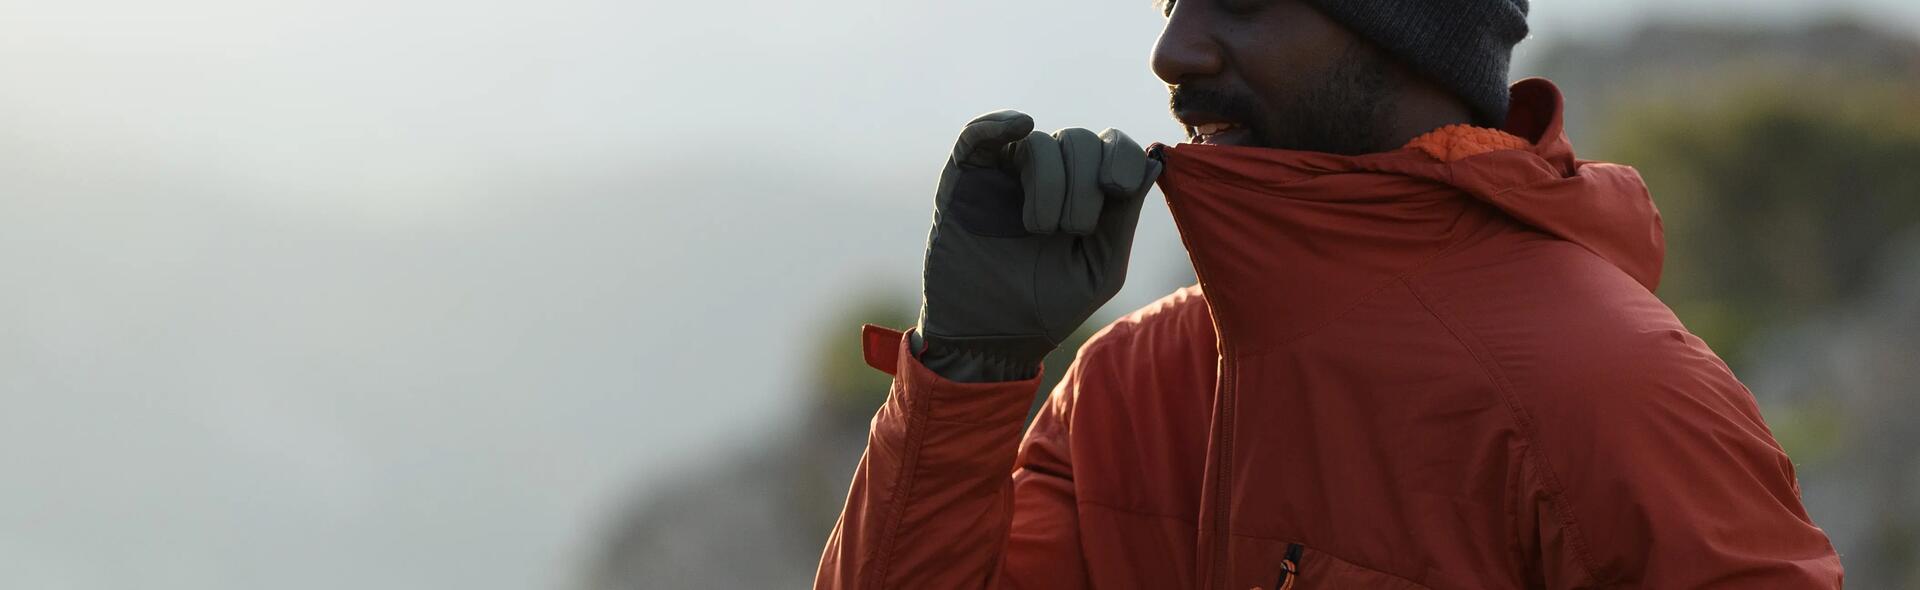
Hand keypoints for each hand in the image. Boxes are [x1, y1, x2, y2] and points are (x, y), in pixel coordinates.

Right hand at [914, 110, 1161, 381]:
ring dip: (1049, 182)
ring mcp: (1007, 175)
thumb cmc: (1048, 308)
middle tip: (1072, 229)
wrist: (991, 337)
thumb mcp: (1100, 269)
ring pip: (1038, 143)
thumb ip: (1123, 218)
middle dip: (1084, 182)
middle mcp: (1050, 176)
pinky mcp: (967, 180)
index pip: (1113, 146)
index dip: (1121, 156)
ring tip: (1040, 229)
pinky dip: (997, 123)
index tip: (1117, 188)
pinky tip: (1019, 126)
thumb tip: (1152, 161)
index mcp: (1087, 194)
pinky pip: (979, 135)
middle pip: (1079, 139)